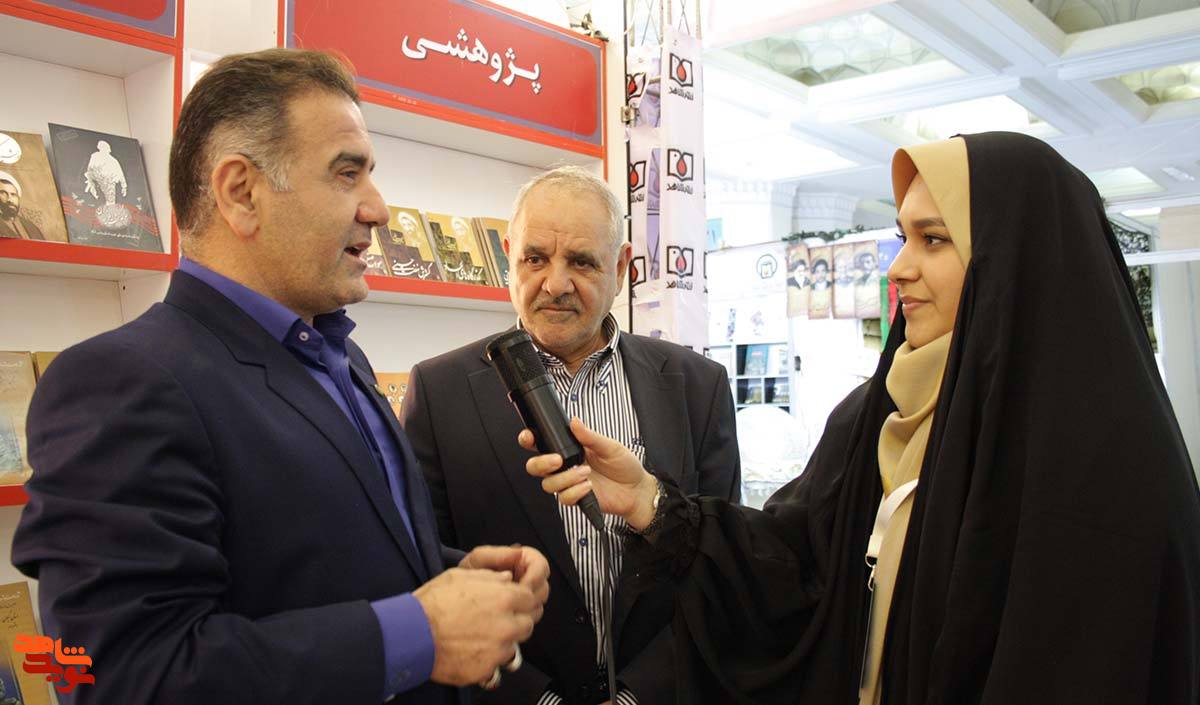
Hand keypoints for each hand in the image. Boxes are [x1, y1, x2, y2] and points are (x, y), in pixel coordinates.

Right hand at [414, 567, 539, 685]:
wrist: (412, 634)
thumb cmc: (432, 604)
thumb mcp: (460, 576)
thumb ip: (490, 576)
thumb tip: (507, 578)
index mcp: (503, 598)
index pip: (530, 599)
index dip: (520, 599)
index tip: (511, 602)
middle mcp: (506, 625)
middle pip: (527, 623)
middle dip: (515, 620)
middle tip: (495, 619)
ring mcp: (497, 649)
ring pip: (514, 645)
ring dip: (502, 640)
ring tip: (479, 635)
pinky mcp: (486, 669)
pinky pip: (496, 664)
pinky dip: (487, 658)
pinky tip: (470, 649)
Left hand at [459, 545, 549, 622]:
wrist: (456, 595)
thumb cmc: (467, 573)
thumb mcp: (478, 560)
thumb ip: (497, 554)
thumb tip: (519, 551)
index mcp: (522, 561)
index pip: (541, 567)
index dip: (535, 577)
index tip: (523, 586)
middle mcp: (527, 578)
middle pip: (543, 588)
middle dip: (531, 596)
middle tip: (514, 602)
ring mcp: (524, 597)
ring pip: (538, 605)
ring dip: (526, 610)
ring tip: (507, 611)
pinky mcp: (520, 613)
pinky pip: (528, 618)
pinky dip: (520, 620)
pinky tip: (505, 619)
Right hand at [521, 417, 658, 530]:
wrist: (636, 489)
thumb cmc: (624, 465)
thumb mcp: (609, 446)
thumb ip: (590, 436)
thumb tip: (575, 422)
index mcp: (570, 449)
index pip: (542, 443)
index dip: (529, 440)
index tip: (529, 437)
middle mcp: (565, 466)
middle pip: (535, 467)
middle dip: (540, 463)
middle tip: (557, 460)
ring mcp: (569, 483)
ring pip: (548, 484)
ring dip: (565, 478)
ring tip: (585, 472)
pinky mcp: (575, 498)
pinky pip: (563, 498)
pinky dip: (574, 492)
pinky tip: (588, 486)